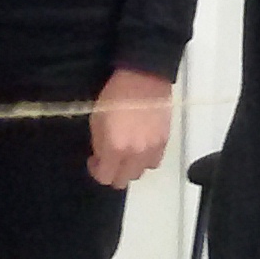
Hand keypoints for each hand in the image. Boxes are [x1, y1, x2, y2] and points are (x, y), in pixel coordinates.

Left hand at [88, 68, 175, 188]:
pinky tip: (140, 146)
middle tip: (109, 158)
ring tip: (127, 152)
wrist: (143, 78)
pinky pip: (154, 162)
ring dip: (131, 167)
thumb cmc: (114, 95)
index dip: (97, 171)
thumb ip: (99, 144)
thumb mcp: (96, 119)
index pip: (105, 177)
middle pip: (123, 180)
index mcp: (115, 148)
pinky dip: (145, 159)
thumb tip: (101, 157)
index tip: (94, 160)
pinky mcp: (164, 142)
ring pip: (140, 173)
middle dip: (113, 172)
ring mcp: (152, 150)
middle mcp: (135, 154)